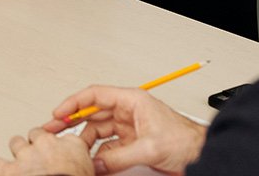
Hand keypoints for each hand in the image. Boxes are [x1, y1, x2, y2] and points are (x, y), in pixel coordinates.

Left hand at [0, 128, 92, 175]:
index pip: (64, 137)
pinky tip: (1, 172)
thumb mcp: (90, 172)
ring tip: (21, 165)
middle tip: (39, 159)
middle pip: (36, 134)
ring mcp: (27, 154)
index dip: (59, 146)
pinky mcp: (9, 169)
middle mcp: (48, 144)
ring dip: (17, 153)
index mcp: (73, 146)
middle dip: (36, 145)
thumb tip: (79, 170)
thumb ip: (82, 165)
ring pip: (16, 143)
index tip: (59, 154)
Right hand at [40, 86, 207, 174]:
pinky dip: (98, 154)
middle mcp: (128, 112)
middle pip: (92, 113)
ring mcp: (129, 127)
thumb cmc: (187, 141)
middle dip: (72, 121)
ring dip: (85, 141)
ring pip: (98, 132)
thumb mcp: (149, 148)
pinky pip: (108, 147)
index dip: (74, 103)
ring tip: (72, 150)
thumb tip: (96, 163)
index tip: (58, 113)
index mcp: (132, 101)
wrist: (204, 155)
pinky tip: (91, 160)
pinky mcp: (132, 143)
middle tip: (53, 129)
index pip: (95, 95)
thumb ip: (118, 156)